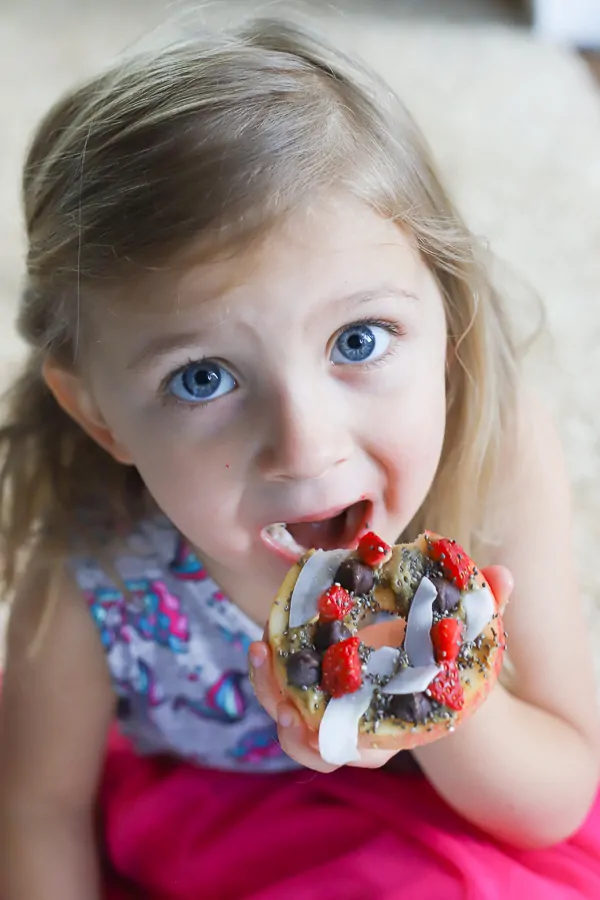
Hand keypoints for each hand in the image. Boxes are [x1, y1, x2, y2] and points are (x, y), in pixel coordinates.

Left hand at [249, 565, 512, 771]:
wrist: (422, 651)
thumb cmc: (443, 650)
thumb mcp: (466, 632)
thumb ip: (485, 608)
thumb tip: (505, 575)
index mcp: (393, 725)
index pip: (366, 750)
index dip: (345, 745)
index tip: (327, 732)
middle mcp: (356, 723)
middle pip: (317, 746)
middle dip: (296, 735)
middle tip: (285, 710)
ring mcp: (326, 702)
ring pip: (289, 718)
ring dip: (269, 692)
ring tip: (259, 655)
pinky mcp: (307, 677)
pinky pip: (281, 685)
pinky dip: (269, 670)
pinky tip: (262, 642)